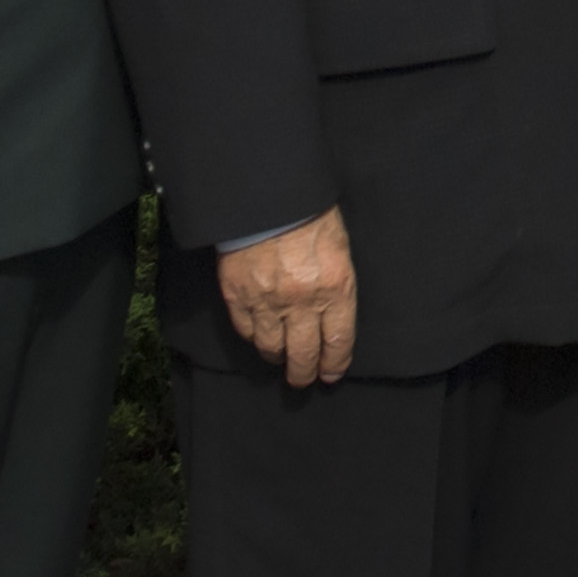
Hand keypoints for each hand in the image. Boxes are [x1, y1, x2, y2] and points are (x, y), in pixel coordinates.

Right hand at [216, 207, 357, 387]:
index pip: (337, 342)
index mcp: (335, 287)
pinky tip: (261, 336)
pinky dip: (254, 338)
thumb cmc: (311, 216)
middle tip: (304, 378)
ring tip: (282, 359)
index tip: (331, 374)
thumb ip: (337, 286)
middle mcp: (302, 301)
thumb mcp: (339, 249)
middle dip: (305, 373)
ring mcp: (267, 301)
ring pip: (272, 348)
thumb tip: (334, 318)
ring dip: (278, 358)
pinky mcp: (237, 296)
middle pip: (303, 354)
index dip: (334, 364)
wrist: (268, 197)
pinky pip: (246, 331)